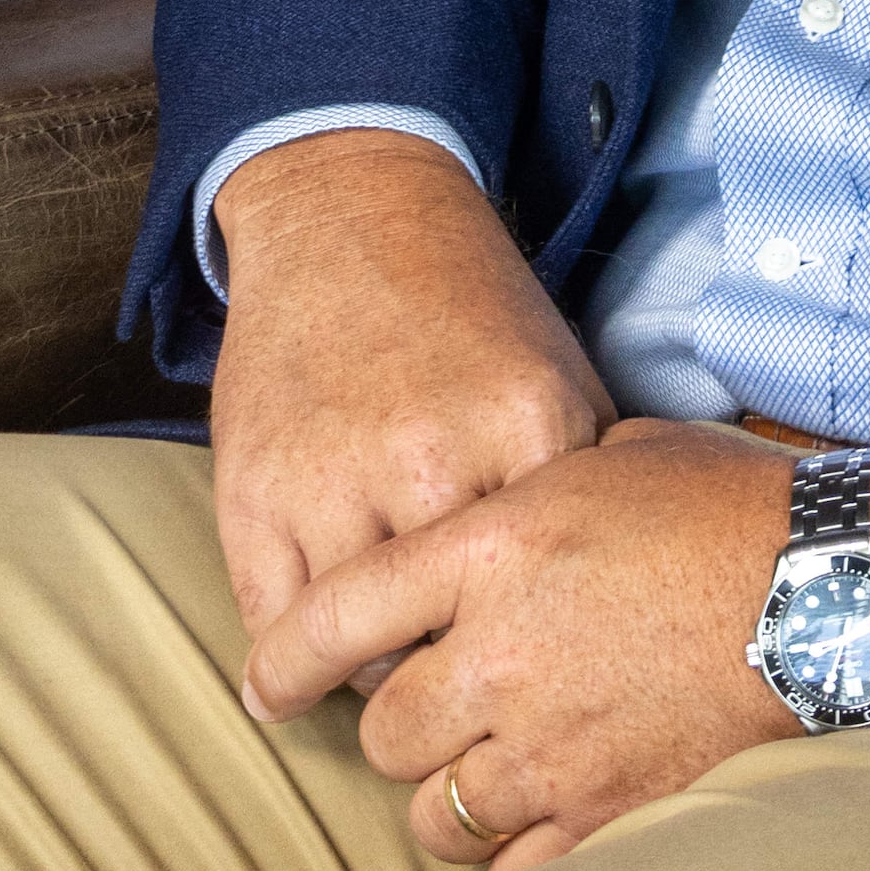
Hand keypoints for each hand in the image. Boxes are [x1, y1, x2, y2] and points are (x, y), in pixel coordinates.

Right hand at [208, 130, 614, 654]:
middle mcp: (433, 460)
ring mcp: (333, 479)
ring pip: (361, 652)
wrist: (345, 211)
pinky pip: (276, 628)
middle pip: (457, 641)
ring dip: (373, 658)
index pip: (551, 599)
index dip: (538, 631)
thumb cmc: (460, 309)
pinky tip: (322, 629)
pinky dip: (297, 649)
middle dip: (454, 658)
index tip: (527, 638)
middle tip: (454, 653)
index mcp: (527, 429)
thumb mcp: (559, 374)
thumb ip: (589, 487)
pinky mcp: (252, 492)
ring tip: (389, 635)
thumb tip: (617, 606)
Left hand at [254, 419, 818, 870]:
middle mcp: (504, 651)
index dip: (285, 657)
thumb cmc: (723, 498)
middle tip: (430, 712)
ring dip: (449, 797)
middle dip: (396, 728)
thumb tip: (480, 521)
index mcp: (492, 546)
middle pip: (385, 733)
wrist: (831, 581)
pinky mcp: (611, 808)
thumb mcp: (600, 453)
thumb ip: (518, 494)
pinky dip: (514, 854)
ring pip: (438, 814)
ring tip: (485, 766)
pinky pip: (517, 870)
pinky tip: (536, 818)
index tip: (265, 684)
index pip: (341, 613)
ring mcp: (555, 742)